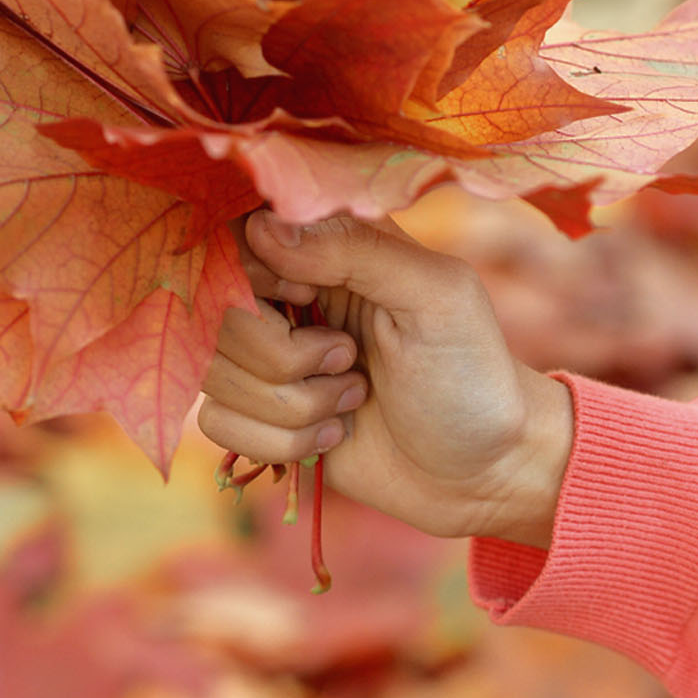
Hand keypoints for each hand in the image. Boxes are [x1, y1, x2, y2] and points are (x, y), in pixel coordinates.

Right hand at [197, 211, 573, 547]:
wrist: (485, 471)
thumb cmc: (473, 373)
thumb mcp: (435, 296)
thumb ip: (354, 250)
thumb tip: (261, 226)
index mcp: (323, 247)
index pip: (235, 235)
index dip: (257, 277)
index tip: (308, 301)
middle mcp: (282, 295)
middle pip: (215, 313)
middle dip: (285, 358)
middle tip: (350, 360)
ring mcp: (265, 357)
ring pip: (212, 373)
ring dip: (293, 406)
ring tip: (354, 399)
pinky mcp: (258, 414)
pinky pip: (217, 423)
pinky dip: (281, 442)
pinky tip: (333, 434)